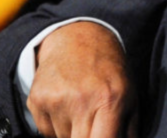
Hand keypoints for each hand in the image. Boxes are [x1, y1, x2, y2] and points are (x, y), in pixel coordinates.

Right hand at [27, 21, 136, 137]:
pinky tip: (65, 106)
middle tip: (93, 125)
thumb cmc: (109, 73)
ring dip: (72, 134)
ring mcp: (55, 101)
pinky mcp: (36, 101)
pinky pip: (46, 132)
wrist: (77, 39)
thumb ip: (129, 131)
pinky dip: (56, 127)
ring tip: (81, 110)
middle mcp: (81, 101)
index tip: (104, 136)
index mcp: (110, 101)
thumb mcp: (130, 97)